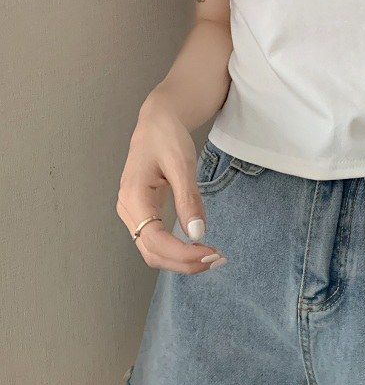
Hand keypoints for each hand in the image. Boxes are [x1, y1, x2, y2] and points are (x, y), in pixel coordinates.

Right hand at [116, 96, 222, 273]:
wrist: (157, 122)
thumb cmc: (167, 138)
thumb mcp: (182, 164)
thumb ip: (188, 200)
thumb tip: (197, 234)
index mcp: (133, 197)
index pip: (154, 240)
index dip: (182, 254)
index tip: (210, 253)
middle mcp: (128, 209)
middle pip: (151, 253)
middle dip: (183, 263)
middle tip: (217, 259)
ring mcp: (133, 213)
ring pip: (152, 251)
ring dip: (180, 260)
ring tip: (211, 257)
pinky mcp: (143, 212)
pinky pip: (156, 240)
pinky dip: (176, 250)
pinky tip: (197, 247)